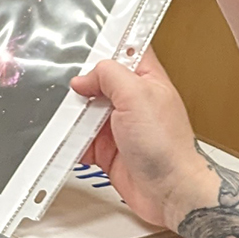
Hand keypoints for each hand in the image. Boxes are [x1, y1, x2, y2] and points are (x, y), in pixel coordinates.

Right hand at [69, 50, 217, 231]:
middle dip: (81, 88)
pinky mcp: (107, 149)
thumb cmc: (167, 147)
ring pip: (84, 112)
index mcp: (146, 80)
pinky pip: (80, 141)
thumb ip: (109, 75)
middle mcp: (132, 101)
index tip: (83, 45)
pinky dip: (72, 143)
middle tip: (73, 92)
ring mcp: (119, 126)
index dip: (106, 46)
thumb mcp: (138, 96)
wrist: (169, 192)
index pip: (125, 50)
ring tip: (68, 121)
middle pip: (97, 82)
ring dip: (73, 118)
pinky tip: (69, 143)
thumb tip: (84, 78)